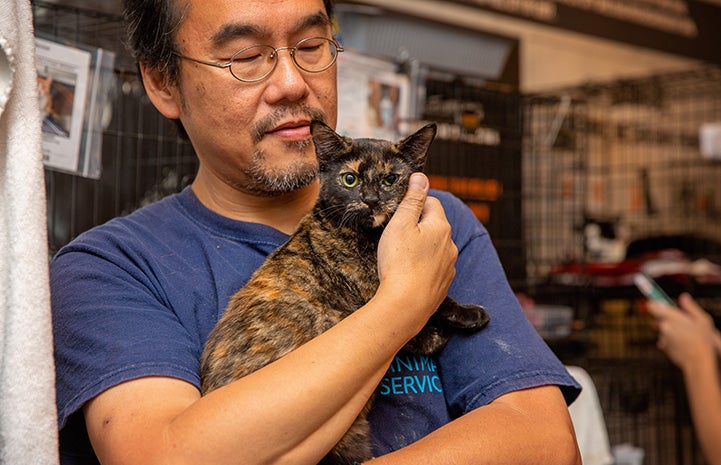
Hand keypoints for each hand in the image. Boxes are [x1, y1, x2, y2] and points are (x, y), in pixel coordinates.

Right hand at [376, 173, 456, 321]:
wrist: (405, 306)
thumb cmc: (400, 263)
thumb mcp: (400, 224)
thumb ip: (411, 200)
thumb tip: (421, 177)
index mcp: (441, 226)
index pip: (431, 202)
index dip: (413, 205)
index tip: (398, 215)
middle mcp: (450, 245)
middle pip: (433, 225)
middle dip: (416, 227)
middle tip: (395, 238)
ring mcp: (448, 266)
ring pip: (434, 248)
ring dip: (420, 248)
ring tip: (400, 258)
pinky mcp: (443, 284)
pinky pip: (433, 268)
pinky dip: (422, 268)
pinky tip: (407, 274)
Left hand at [648, 293, 718, 371]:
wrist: (699, 361)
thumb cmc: (702, 340)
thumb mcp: (702, 319)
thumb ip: (690, 307)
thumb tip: (684, 297)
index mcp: (671, 317)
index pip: (652, 306)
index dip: (656, 304)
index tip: (660, 303)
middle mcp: (664, 327)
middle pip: (659, 319)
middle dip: (667, 319)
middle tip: (680, 321)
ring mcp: (663, 339)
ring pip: (664, 331)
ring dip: (671, 331)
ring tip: (687, 335)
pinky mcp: (665, 349)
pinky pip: (666, 341)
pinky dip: (672, 341)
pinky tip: (685, 343)